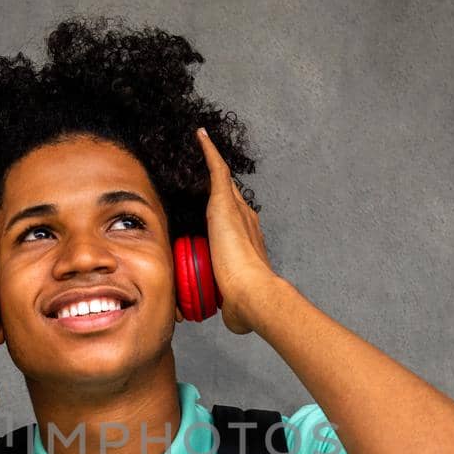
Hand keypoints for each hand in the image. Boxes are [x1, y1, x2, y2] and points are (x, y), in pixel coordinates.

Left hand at [193, 127, 283, 334]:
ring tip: (201, 143)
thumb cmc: (246, 304)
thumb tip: (230, 318)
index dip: (227, 212)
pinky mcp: (224, 203)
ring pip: (222, 180)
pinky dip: (208, 151)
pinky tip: (200, 135)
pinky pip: (215, 169)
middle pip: (230, 197)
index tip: (218, 208)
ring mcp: (237, 210)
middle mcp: (246, 221)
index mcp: (247, 242)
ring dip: (212, 163)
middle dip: (219, 183)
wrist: (254, 294)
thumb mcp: (231, 302)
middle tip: (207, 166)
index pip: (233, 221)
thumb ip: (229, 305)